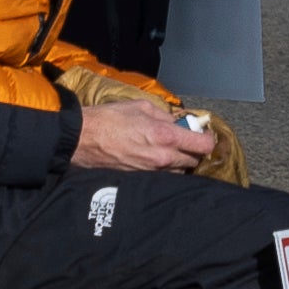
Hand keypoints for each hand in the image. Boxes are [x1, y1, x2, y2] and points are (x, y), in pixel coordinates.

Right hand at [73, 96, 214, 173]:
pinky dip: (164, 170)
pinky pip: (161, 177)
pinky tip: (155, 160)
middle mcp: (162, 158)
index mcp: (165, 136)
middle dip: (194, 151)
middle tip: (187, 141)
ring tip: (170, 151)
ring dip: (179, 162)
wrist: (80, 139)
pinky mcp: (139, 180)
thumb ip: (165, 116)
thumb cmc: (108, 119)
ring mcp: (150, 172)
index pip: (203, 146)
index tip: (204, 135)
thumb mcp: (141, 107)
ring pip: (178, 172)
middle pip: (193, 161)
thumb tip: (178, 123)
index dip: (208, 139)